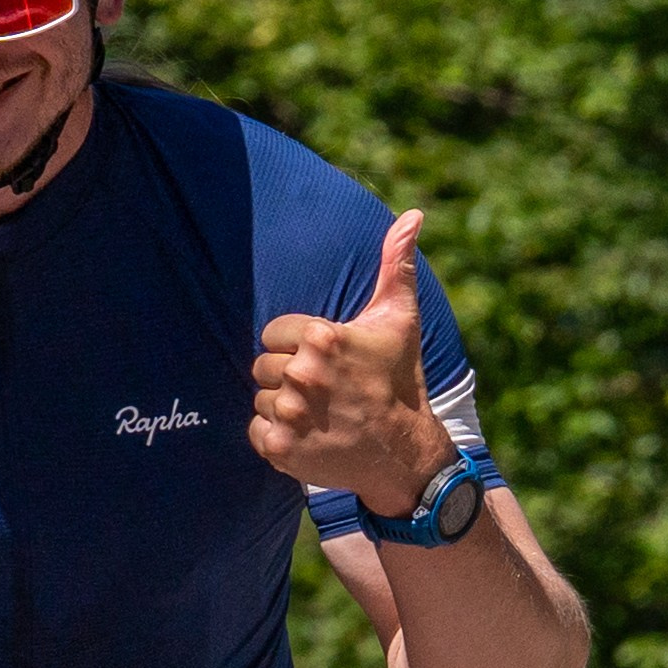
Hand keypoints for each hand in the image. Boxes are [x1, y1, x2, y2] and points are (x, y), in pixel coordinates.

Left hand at [248, 207, 447, 508]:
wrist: (403, 452)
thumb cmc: (399, 380)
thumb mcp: (399, 319)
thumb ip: (394, 264)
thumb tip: (412, 215)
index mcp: (323, 337)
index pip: (272, 334)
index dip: (294, 346)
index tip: (323, 361)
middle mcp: (304, 374)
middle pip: (263, 367)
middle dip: (287, 377)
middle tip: (322, 390)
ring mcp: (291, 414)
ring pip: (261, 400)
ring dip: (282, 408)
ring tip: (317, 413)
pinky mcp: (283, 448)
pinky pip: (256, 432)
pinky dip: (275, 437)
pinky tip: (306, 435)